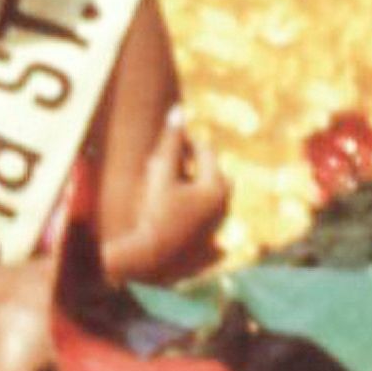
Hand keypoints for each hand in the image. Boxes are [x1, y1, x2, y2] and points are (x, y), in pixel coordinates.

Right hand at [130, 112, 228, 267]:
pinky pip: (207, 228)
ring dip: (192, 191)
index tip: (166, 147)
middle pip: (210, 174)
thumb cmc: (154, 213)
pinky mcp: (209, 248)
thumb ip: (171, 143)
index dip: (185, 144)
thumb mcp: (161, 175)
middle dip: (191, 167)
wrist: (148, 261)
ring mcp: (217, 228)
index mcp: (216, 187)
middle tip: (165, 168)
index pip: (205, 151)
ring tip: (167, 193)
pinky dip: (196, 221)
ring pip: (209, 198)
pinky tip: (178, 221)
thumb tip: (179, 110)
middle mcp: (223, 207)